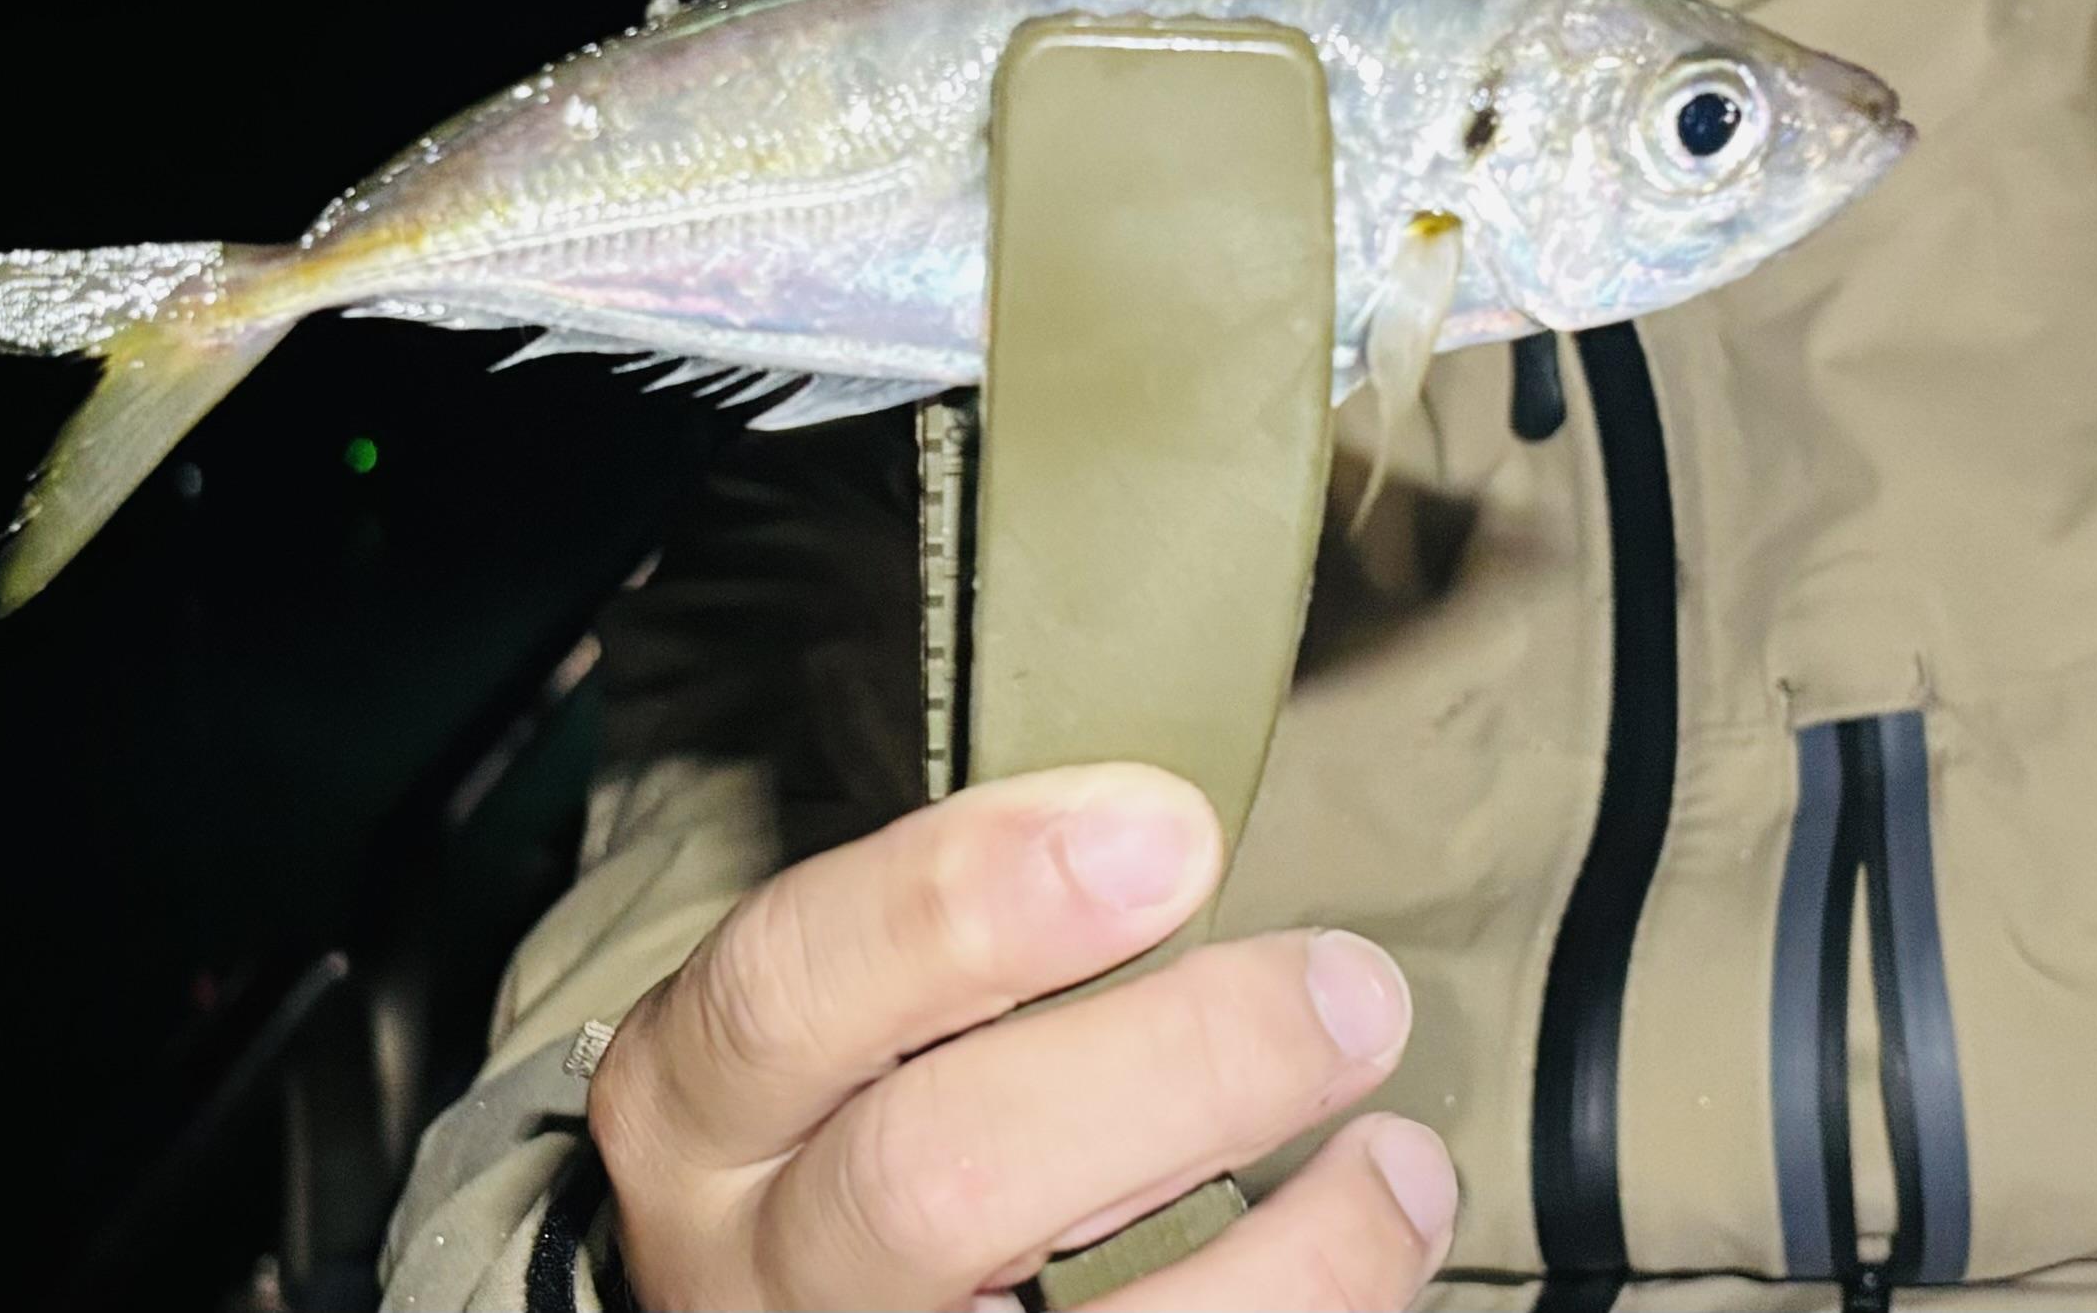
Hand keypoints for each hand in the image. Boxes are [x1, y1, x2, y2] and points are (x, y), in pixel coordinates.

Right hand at [585, 762, 1456, 1309]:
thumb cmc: (856, 1120)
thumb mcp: (842, 1019)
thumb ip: (960, 939)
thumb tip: (1167, 837)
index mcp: (698, 1109)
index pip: (788, 988)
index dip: (971, 899)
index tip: (1168, 827)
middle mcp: (756, 1271)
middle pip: (937, 1179)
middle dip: (1174, 1065)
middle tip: (1345, 988)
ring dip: (1294, 1253)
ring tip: (1397, 1157)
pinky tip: (1374, 1244)